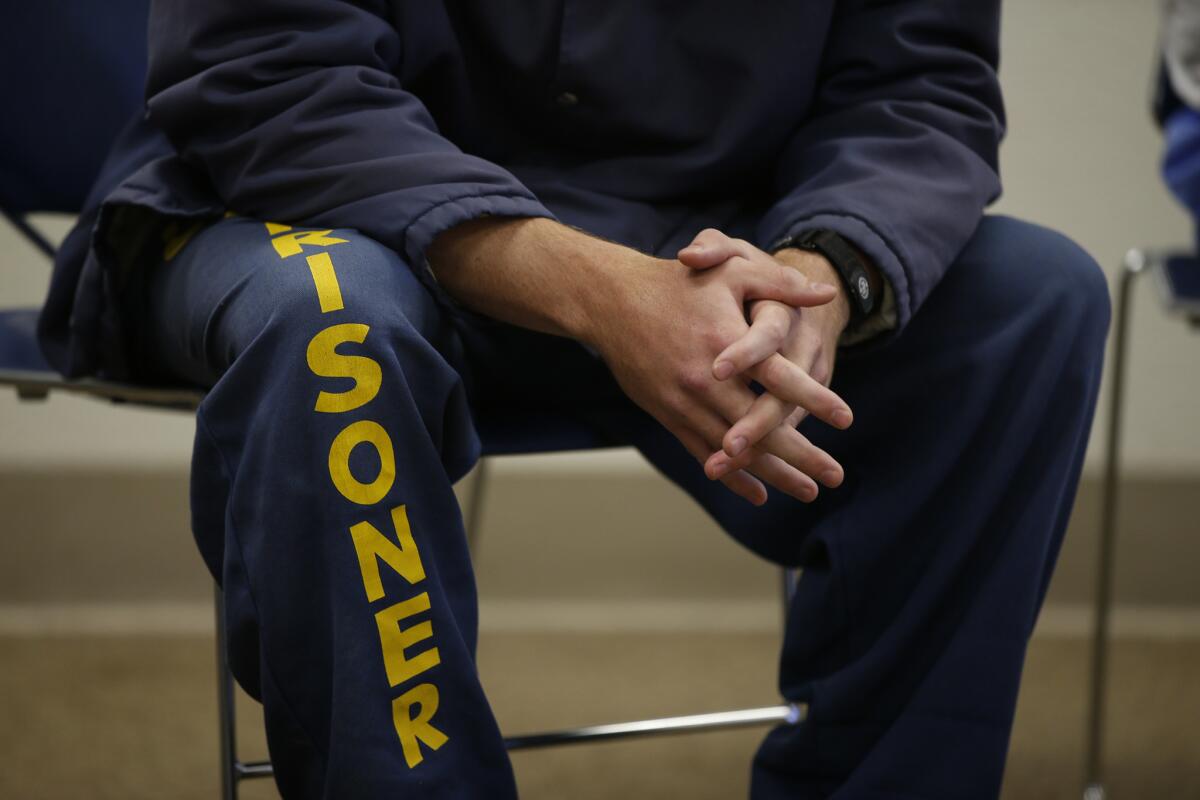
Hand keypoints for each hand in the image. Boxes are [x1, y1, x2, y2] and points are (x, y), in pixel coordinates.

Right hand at [583, 241, 843, 504]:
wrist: (611, 301)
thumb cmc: (676, 282)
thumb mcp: (730, 270)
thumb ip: (779, 283)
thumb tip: (826, 294)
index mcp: (726, 342)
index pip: (779, 378)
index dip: (815, 398)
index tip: (847, 418)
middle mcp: (705, 380)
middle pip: (760, 426)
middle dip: (802, 455)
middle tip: (837, 477)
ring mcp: (685, 402)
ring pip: (735, 448)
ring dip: (774, 474)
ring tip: (808, 491)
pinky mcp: (668, 414)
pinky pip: (703, 453)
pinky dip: (733, 476)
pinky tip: (758, 493)